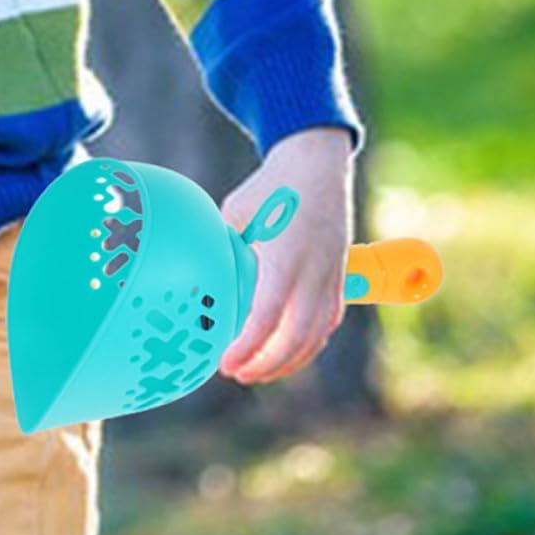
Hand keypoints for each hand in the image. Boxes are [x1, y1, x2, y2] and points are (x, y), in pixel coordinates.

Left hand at [218, 127, 354, 384]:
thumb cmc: (271, 186)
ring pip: (317, 334)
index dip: (247, 347)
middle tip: (237, 374)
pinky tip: (289, 352)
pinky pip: (328, 320)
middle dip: (266, 364)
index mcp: (285, 257)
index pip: (267, 316)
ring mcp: (332, 274)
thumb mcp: (234, 213)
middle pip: (296, 337)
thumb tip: (194, 278)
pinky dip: (310, 342)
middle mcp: (314, 271)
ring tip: (259, 371)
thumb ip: (221, 249)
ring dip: (289, 360)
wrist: (318, 161)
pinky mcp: (340, 274)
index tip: (225, 364)